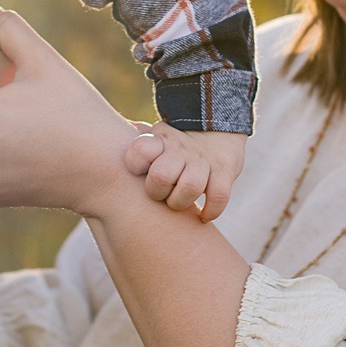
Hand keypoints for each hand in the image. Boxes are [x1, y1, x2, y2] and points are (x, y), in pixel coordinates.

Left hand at [125, 125, 245, 222]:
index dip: (135, 165)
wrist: (216, 131)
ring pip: (191, 186)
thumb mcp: (152, 141)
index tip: (139, 172)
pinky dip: (211, 211)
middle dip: (158, 192)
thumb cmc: (171, 149)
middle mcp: (179, 148)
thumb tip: (121, 135)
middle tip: (160, 195)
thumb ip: (133, 145)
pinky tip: (203, 215)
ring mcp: (203, 159)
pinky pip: (219, 195)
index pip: (139, 151)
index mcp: (158, 140)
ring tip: (179, 204)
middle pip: (161, 175)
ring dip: (182, 202)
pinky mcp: (225, 170)